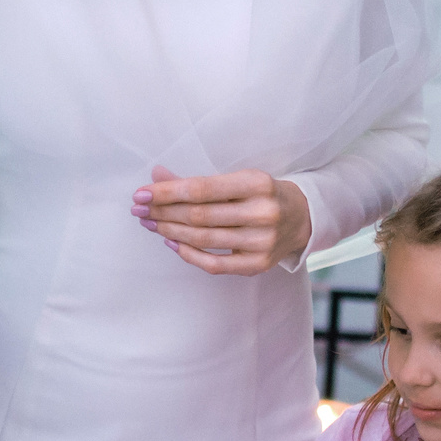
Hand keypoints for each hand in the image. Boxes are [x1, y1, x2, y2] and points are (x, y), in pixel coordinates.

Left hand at [133, 165, 312, 275]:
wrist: (301, 217)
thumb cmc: (261, 194)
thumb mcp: (236, 179)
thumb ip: (197, 181)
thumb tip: (156, 176)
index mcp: (257, 183)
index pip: (201, 189)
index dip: (166, 192)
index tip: (141, 194)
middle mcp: (263, 213)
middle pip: (199, 216)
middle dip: (163, 212)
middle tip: (139, 210)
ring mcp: (262, 242)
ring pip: (203, 239)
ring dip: (169, 231)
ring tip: (150, 223)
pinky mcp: (258, 264)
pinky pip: (214, 264)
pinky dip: (188, 254)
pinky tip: (171, 241)